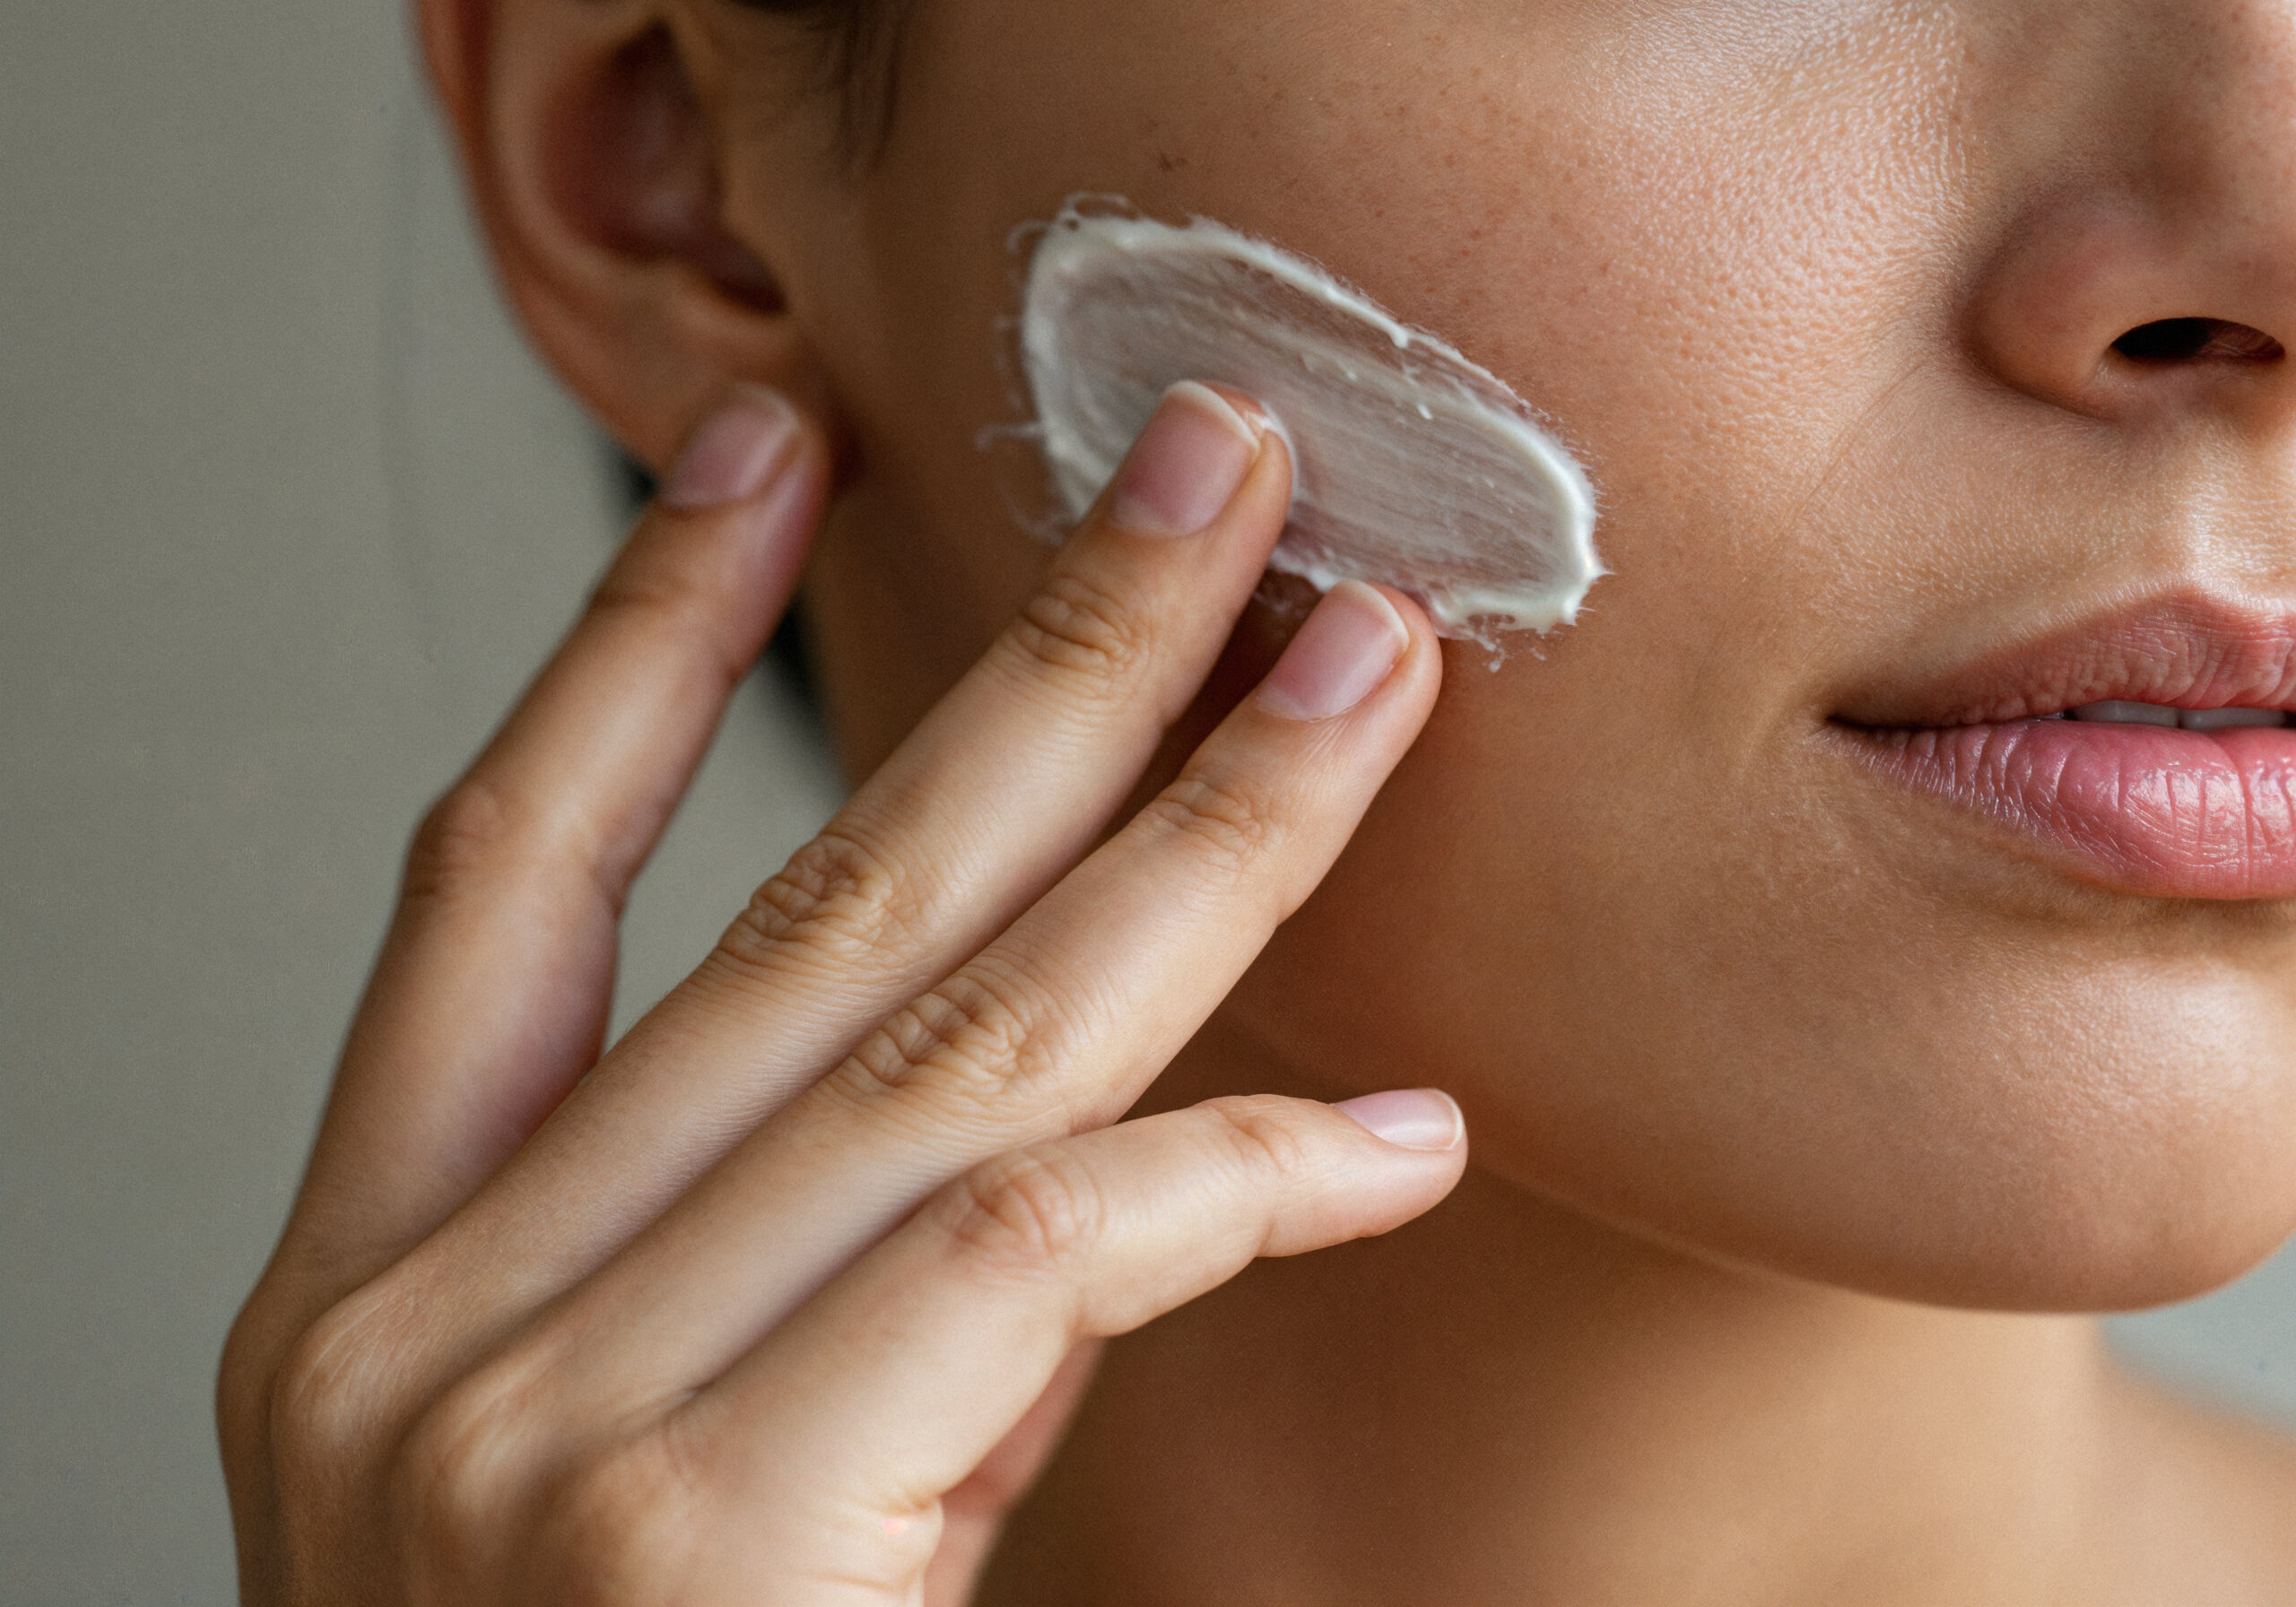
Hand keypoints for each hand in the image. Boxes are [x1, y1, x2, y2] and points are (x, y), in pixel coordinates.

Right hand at [218, 379, 1462, 1603]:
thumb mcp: (641, 1491)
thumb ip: (793, 1290)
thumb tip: (1052, 1115)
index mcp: (370, 1289)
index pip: (494, 875)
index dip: (635, 643)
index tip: (764, 452)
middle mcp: (421, 1326)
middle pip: (796, 900)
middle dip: (1031, 655)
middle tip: (1208, 475)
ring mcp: (534, 1425)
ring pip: (952, 1031)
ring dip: (1193, 833)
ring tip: (1358, 675)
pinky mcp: (699, 1536)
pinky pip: (1030, 1254)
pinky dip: (1230, 1180)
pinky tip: (1397, 1136)